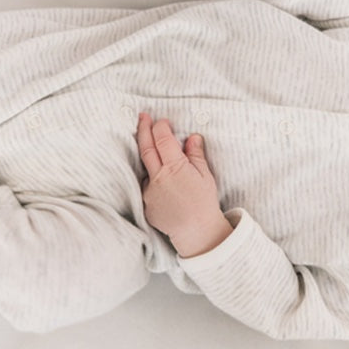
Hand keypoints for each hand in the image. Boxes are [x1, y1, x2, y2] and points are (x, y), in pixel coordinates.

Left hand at [136, 113, 232, 257]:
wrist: (196, 231)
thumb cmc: (204, 203)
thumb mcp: (205, 176)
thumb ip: (196, 155)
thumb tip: (192, 137)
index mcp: (175, 168)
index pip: (163, 140)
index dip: (160, 127)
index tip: (161, 121)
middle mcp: (158, 177)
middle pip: (146, 147)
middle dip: (144, 129)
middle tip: (142, 117)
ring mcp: (149, 191)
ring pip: (145, 167)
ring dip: (149, 157)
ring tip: (154, 150)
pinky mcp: (145, 203)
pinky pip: (146, 185)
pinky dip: (153, 179)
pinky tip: (163, 183)